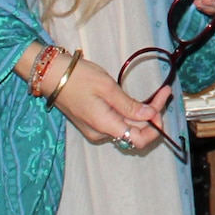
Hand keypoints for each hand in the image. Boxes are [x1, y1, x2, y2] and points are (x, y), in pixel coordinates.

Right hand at [47, 51, 171, 151]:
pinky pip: (118, 123)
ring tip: (155, 96)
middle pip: (135, 133)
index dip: (155, 126)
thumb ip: (129, 105)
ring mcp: (96, 129)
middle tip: (163, 94)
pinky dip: (131, 114)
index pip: (139, 139)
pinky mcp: (93, 123)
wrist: (51, 75)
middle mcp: (101, 133)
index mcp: (105, 125)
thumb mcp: (107, 87)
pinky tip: (138, 102)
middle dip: (152, 116)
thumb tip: (150, 116)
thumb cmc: (78, 77)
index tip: (163, 103)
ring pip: (127, 128)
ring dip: (143, 115)